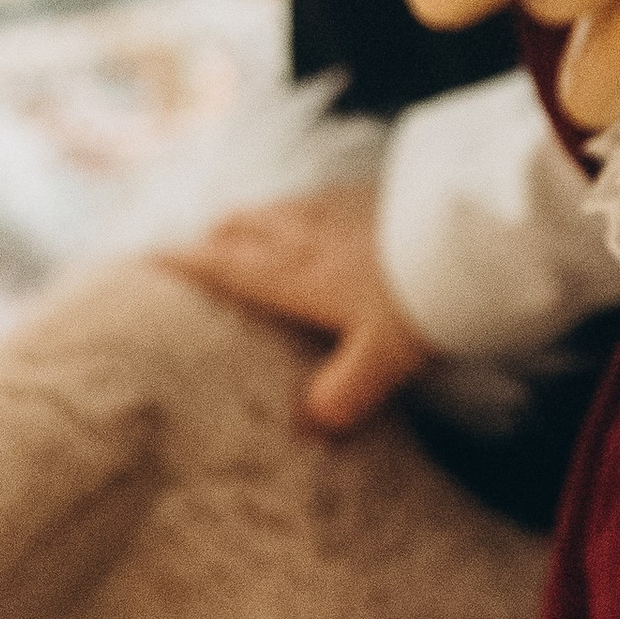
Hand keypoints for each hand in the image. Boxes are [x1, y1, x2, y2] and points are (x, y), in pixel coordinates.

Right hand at [166, 181, 431, 433]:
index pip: (223, 264)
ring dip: (255, 220)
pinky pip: (317, 199)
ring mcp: (337, 207)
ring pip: (277, 207)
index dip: (182, 263)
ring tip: (250, 235)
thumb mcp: (382, 359)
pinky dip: (299, 212)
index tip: (145, 259)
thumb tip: (310, 426)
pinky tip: (319, 222)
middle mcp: (304, 233)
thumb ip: (342, 395)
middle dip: (215, 238)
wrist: (474, 231)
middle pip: (241, 226)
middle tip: (202, 254)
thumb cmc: (420, 296)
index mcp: (292, 273)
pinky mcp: (371, 192)